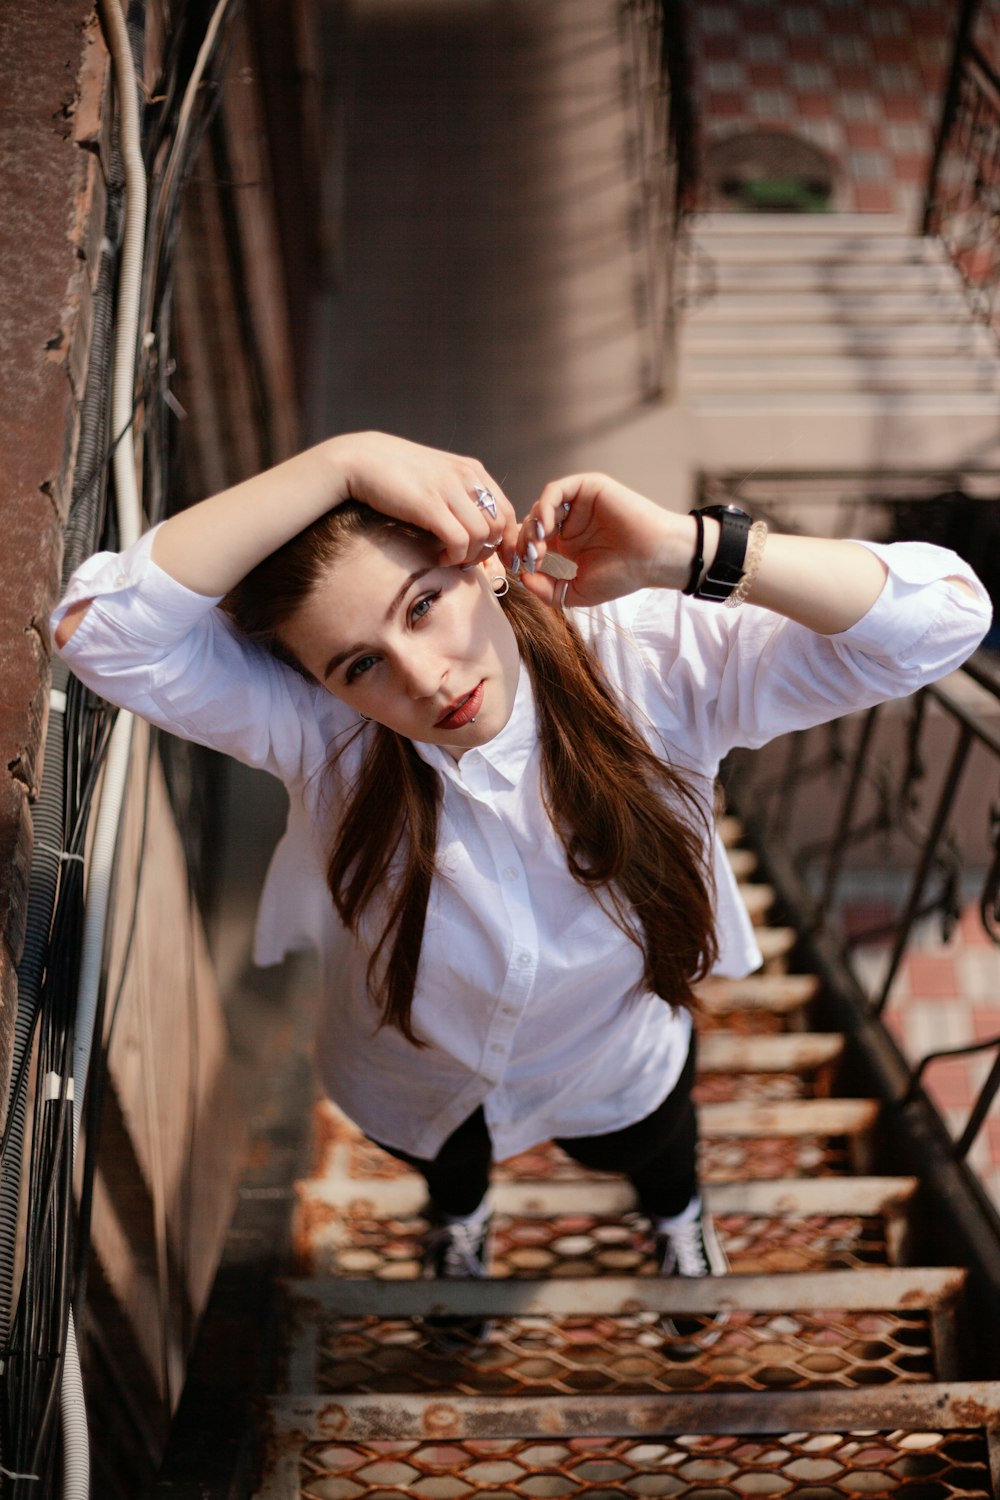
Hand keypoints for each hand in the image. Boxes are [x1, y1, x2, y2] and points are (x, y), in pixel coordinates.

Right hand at [336, 432, 517, 566]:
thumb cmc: (397, 473)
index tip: (502, 561)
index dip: (509, 541)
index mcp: (472, 470)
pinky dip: (455, 557)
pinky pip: (459, 541)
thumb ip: (460, 495)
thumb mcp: (438, 477)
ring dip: (470, 556)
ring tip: (452, 560)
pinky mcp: (430, 505)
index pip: (508, 511)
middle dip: (489, 552)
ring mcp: (449, 489)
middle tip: (468, 562)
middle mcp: (466, 477)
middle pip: (499, 526)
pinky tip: (441, 558)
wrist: (362, 460)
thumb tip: (479, 529)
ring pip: (482, 536)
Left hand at [513, 473, 696, 607]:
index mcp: (565, 543)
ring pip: (540, 507)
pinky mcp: (587, 488)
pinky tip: (546, 528)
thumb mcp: (577, 591)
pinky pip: (555, 491)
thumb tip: (522, 578)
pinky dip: (544, 507)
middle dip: (523, 541)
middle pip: (530, 523)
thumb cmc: (623, 575)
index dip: (519, 553)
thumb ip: (548, 590)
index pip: (530, 541)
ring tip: (539, 546)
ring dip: (533, 527)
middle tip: (530, 557)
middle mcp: (569, 521)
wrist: (654, 559)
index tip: (518, 568)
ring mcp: (577, 504)